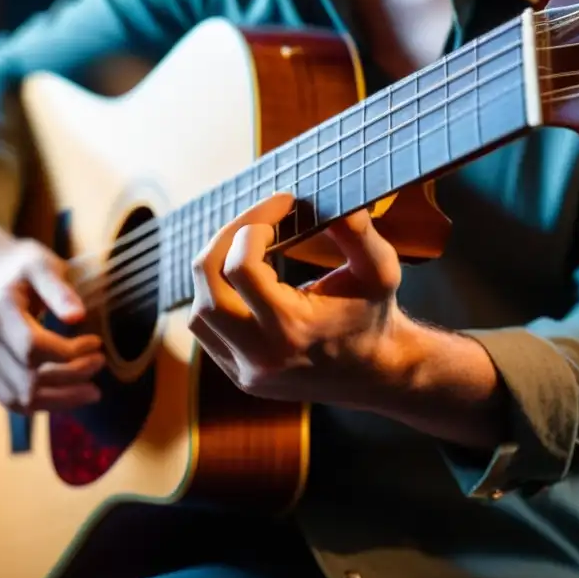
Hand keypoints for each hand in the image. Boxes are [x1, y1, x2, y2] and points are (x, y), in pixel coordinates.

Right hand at [0, 214, 105, 413]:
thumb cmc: (20, 266)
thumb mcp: (42, 264)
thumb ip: (59, 289)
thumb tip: (78, 316)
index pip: (32, 347)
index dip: (69, 353)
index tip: (96, 342)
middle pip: (28, 378)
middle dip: (71, 377)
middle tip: (100, 362)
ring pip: (20, 398)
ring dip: (61, 400)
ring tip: (93, 391)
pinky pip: (13, 400)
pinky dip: (44, 404)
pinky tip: (70, 396)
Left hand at [188, 193, 405, 405]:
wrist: (375, 373)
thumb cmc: (374, 315)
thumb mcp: (380, 270)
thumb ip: (358, 233)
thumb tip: (337, 202)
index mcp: (293, 329)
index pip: (241, 268)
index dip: (254, 224)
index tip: (283, 206)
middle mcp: (261, 355)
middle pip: (209, 286)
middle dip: (225, 239)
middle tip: (256, 220)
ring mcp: (246, 370)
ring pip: (199, 311)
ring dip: (215, 270)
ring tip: (246, 246)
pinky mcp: (239, 375)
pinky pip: (205, 330)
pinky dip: (215, 296)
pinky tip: (241, 278)